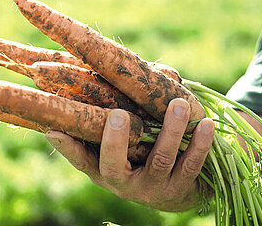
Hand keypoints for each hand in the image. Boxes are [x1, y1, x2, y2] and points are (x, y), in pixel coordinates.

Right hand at [45, 98, 214, 211]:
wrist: (174, 191)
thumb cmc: (141, 152)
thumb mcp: (126, 139)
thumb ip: (121, 108)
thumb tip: (128, 70)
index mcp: (102, 168)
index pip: (81, 159)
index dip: (67, 147)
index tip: (54, 130)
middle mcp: (121, 183)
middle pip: (113, 165)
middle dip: (115, 140)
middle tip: (118, 114)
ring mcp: (150, 188)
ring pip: (158, 161)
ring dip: (170, 132)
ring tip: (179, 105)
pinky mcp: (179, 190)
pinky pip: (190, 167)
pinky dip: (199, 145)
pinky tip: (207, 125)